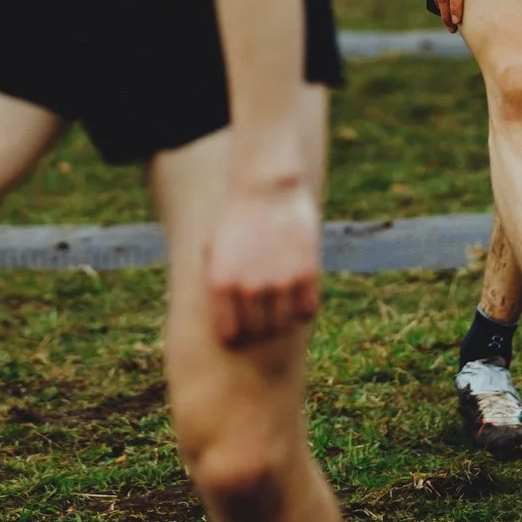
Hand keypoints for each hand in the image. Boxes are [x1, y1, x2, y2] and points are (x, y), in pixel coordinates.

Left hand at [206, 178, 322, 347]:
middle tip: (265, 315)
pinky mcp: (307, 272)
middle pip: (259, 332)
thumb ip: (217, 285)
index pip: (230, 335)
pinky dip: (303, 309)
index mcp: (221, 284)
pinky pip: (307, 310)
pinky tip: (298, 295)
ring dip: (282, 320)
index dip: (237, 334)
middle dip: (261, 328)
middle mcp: (249, 288)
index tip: (243, 326)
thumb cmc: (237, 218)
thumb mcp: (213, 250)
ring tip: (280, 305)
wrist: (266, 185)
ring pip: (283, 325)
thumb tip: (225, 320)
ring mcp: (280, 281)